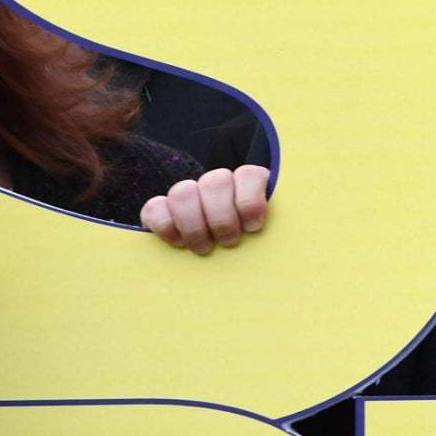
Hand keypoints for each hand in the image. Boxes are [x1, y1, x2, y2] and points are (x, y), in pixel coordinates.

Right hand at [141, 165, 269, 254]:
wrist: (216, 260)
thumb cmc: (250, 247)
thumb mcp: (266, 237)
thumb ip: (273, 230)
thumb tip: (281, 238)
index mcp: (247, 184)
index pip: (249, 175)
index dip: (250, 200)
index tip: (253, 227)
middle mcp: (217, 184)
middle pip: (215, 182)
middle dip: (222, 217)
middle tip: (228, 242)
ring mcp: (188, 193)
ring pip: (183, 192)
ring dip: (194, 225)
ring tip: (204, 248)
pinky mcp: (160, 208)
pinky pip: (154, 208)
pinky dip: (166, 227)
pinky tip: (179, 244)